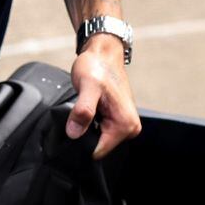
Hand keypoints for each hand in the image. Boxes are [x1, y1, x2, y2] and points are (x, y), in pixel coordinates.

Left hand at [66, 34, 140, 158]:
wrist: (102, 53)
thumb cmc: (97, 66)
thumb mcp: (87, 85)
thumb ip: (83, 109)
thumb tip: (75, 133)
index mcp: (125, 125)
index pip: (98, 151)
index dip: (82, 141)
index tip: (76, 124)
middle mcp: (130, 128)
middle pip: (98, 146)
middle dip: (85, 134)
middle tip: (79, 112)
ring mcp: (124, 124)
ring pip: (97, 139)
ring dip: (87, 127)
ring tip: (84, 108)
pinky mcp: (118, 120)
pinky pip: (100, 131)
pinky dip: (91, 123)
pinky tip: (88, 110)